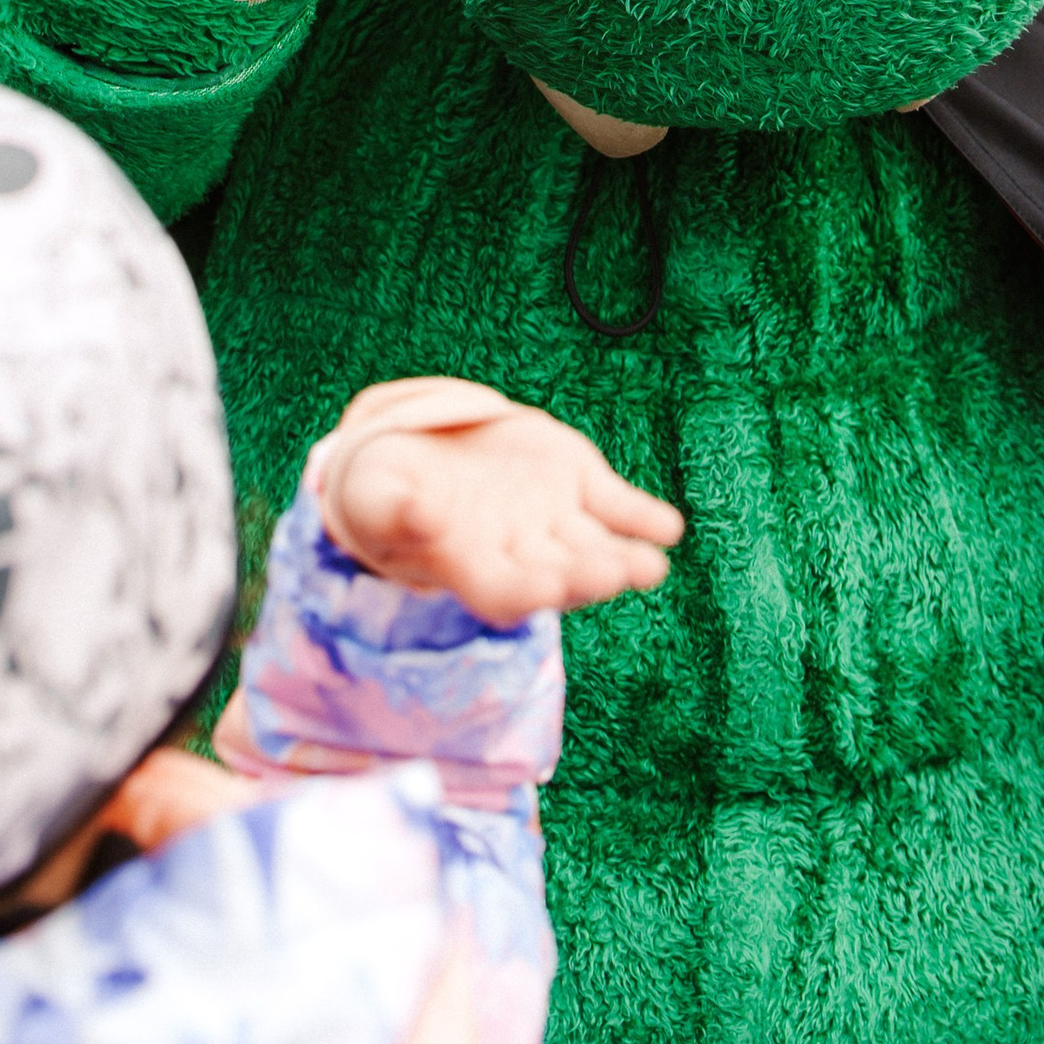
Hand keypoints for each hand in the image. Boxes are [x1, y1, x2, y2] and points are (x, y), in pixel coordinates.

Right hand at [312, 377, 684, 622]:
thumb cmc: (391, 490)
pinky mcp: (581, 485)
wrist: (429, 452)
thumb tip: (420, 515)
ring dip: (625, 559)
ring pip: (597, 548)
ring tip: (651, 566)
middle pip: (560, 576)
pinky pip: (620, 507)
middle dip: (586, 577)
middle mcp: (521, 555)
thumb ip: (393, 509)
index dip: (525, 590)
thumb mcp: (375, 496)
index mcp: (469, 567)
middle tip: (611, 576)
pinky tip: (668, 528)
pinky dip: (644, 518)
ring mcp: (556, 523)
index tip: (545, 587)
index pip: (503, 592)